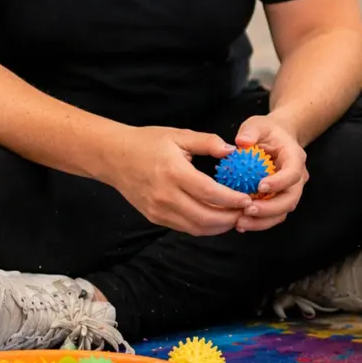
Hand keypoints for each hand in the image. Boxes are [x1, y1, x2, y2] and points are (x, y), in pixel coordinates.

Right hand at [103, 126, 251, 235]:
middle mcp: (165, 195)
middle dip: (229, 218)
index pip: (209, 193)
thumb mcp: (178, 135)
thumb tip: (232, 150)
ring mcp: (158, 210)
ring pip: (195, 228)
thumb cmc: (147, 142)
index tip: (248, 199)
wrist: (114, 157)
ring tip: (235, 216)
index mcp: (174, 172)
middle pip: (205, 217)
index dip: (231, 199)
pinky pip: (184, 227)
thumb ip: (207, 142)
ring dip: (218, 226)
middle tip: (247, 211)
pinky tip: (216, 218)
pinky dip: (203, 226)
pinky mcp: (154, 217)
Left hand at [232, 113, 308, 231]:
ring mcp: (289, 191)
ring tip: (240, 223)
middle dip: (270, 209)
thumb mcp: (258, 124)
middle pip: (290, 199)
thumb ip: (251, 131)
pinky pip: (273, 216)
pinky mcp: (279, 200)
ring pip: (282, 212)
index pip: (293, 173)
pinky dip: (259, 222)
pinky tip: (240, 224)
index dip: (279, 182)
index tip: (259, 186)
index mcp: (295, 158)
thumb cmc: (267, 131)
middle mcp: (297, 178)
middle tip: (247, 210)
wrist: (277, 139)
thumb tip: (241, 142)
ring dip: (263, 221)